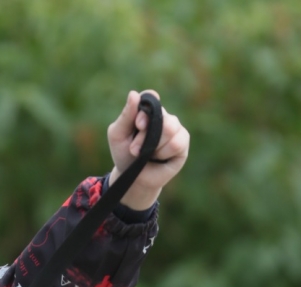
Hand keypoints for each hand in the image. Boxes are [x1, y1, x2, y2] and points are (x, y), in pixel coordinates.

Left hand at [107, 89, 189, 210]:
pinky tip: (159, 158)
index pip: (151, 97)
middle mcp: (162, 116)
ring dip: (154, 146)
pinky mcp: (183, 143)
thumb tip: (134, 94)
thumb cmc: (124, 155)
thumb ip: (126, 116)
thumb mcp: (118, 135)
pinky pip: (176, 143)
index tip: (138, 125)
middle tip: (135, 150)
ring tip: (147, 155)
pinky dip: (164, 153)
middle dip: (145, 136)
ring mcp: (175, 128)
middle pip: (161, 116)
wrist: (133, 179)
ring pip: (170, 128)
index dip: (145, 111)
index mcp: (146, 110)